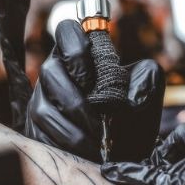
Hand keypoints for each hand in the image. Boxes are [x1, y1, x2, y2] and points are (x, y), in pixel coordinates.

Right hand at [24, 20, 164, 162]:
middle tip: (98, 121)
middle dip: (76, 101)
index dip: (76, 51)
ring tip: (95, 143)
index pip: (66, 31)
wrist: (127, 152)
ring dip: (71, 128)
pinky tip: (83, 153)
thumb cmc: (134, 115)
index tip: (92, 79)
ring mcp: (41, 99)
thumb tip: (131, 87)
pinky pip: (39, 135)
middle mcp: (55, 72)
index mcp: (80, 53)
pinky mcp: (36, 128)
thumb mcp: (148, 91)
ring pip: (43, 108)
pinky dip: (63, 145)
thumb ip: (147, 77)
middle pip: (49, 71)